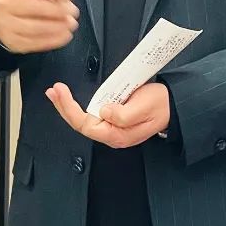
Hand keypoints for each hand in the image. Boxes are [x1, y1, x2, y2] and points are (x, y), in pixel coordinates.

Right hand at [0, 0, 79, 53]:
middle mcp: (2, 5)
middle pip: (34, 7)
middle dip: (58, 10)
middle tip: (73, 11)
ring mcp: (5, 26)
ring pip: (35, 27)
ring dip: (58, 26)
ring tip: (71, 23)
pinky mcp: (12, 42)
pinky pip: (35, 43)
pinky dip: (53, 40)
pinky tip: (65, 35)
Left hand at [45, 82, 169, 148]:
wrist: (172, 105)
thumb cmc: (160, 105)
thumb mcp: (144, 107)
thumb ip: (123, 114)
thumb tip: (104, 111)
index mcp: (117, 134)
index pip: (85, 125)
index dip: (70, 109)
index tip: (62, 93)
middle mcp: (111, 133)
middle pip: (80, 124)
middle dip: (64, 107)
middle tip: (53, 91)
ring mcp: (111, 127)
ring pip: (83, 119)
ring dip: (68, 106)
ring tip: (57, 93)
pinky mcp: (113, 118)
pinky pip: (91, 114)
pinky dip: (78, 105)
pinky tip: (71, 99)